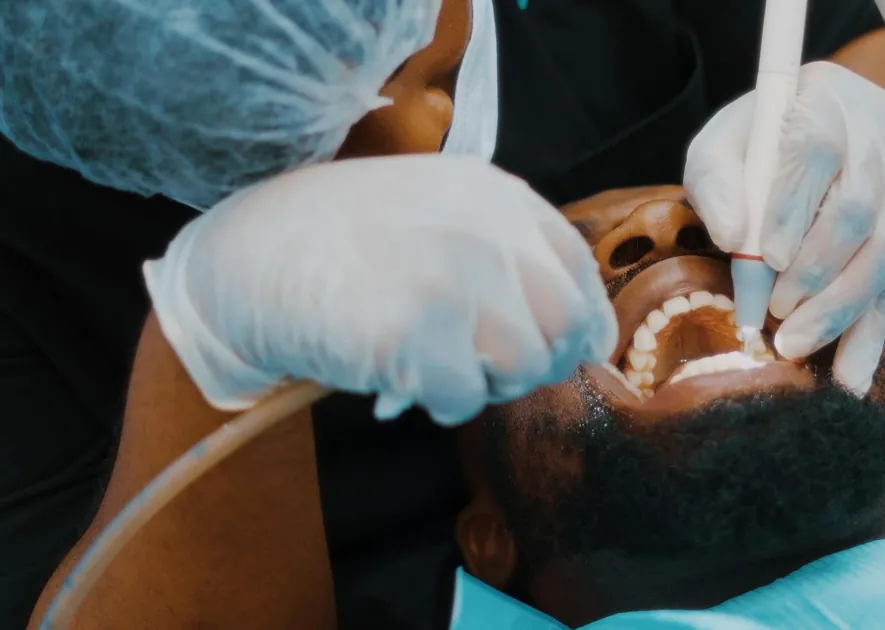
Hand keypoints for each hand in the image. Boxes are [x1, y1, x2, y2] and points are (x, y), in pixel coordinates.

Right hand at [144, 155, 616, 424]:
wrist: (245, 257)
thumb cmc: (343, 245)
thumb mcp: (438, 215)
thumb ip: (506, 256)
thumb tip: (583, 336)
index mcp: (496, 196)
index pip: (578, 271)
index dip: (580, 325)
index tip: (563, 353)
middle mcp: (484, 228)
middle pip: (563, 325)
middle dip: (535, 363)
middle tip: (487, 368)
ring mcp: (449, 277)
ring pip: (523, 368)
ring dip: (485, 385)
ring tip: (436, 367)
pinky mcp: (412, 332)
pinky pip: (464, 399)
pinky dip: (438, 403)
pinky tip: (402, 379)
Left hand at [684, 61, 884, 395]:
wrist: (807, 127)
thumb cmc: (753, 143)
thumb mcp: (720, 147)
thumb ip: (718, 184)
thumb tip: (733, 239)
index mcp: (828, 100)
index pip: (819, 150)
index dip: (795, 207)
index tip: (765, 257)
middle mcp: (879, 138)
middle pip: (860, 210)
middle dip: (815, 270)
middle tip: (773, 311)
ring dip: (840, 307)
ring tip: (794, 346)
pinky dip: (871, 336)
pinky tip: (851, 379)